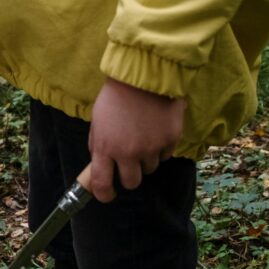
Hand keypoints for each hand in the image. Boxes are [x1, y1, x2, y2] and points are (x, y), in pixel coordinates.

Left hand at [88, 78, 185, 202]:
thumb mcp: (97, 122)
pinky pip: (165, 155)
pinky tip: (156, 130)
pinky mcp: (170, 140)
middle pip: (132, 183)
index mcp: (105, 148)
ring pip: (150, 169)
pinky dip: (161, 148)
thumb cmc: (116, 96)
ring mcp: (151, 147)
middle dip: (130, 177)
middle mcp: (128, 153)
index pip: (102, 185)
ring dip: (146, 159)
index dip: (104, 195)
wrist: (145, 73)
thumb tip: (99, 167)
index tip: (107, 195)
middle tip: (129, 165)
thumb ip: (99, 146)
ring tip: (143, 137)